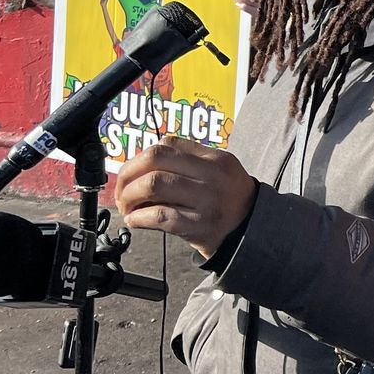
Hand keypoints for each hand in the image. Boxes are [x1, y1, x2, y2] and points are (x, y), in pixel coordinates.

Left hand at [118, 136, 259, 259]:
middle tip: (122, 190)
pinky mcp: (198, 226)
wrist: (251, 229)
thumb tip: (140, 165)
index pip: (168, 144)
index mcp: (216, 158)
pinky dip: (139, 218)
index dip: (140, 157)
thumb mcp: (218, 170)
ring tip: (127, 206)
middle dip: (128, 175)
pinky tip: (135, 220)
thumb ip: (187, 161)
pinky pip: (159, 216)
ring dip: (130, 196)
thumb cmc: (227, 199)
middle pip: (155, 161)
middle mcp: (212, 176)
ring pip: (154, 185)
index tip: (131, 172)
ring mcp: (206, 201)